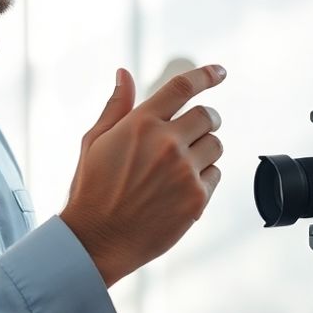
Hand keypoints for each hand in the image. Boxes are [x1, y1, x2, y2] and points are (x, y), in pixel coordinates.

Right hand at [61, 64, 225, 286]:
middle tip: (195, 131)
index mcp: (141, 124)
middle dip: (205, 120)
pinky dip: (204, 178)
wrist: (97, 240)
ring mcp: (184, 171)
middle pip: (207, 116)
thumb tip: (124, 73)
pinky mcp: (196, 198)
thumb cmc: (92, 190)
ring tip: (182, 164)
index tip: (220, 72)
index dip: (206, 75)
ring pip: (216, 145)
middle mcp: (166, 143)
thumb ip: (116, 106)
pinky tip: (180, 188)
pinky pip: (215, 175)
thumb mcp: (95, 141)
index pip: (183, 87)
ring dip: (205, 149)